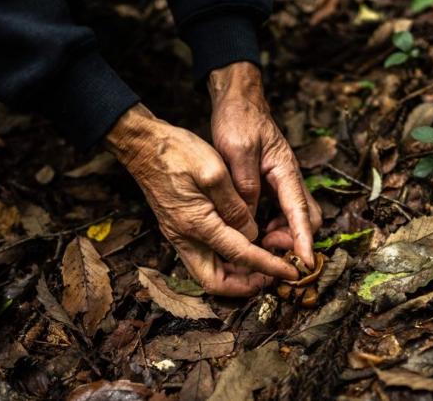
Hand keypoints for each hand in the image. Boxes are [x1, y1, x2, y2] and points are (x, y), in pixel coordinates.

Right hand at [106, 104, 298, 295]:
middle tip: (270, 275)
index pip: (241, 255)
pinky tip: (239, 245)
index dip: (269, 266)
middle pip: (216, 282)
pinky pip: (202, 257)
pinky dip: (223, 260)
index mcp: (197, 224)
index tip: (291, 272)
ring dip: (234, 274)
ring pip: (208, 272)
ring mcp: (179, 235)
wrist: (142, 146)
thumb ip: (234, 206)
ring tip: (260, 263)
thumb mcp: (213, 171)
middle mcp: (185, 237)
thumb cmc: (177, 152)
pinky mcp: (177, 229)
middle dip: (245, 285)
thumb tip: (251, 233)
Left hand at [208, 62, 321, 267]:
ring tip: (258, 243)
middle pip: (307, 218)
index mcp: (286, 170)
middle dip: (294, 240)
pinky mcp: (273, 183)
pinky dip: (273, 224)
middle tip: (267, 249)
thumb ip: (245, 185)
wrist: (239, 100)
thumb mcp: (237, 151)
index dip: (304, 240)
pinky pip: (281, 210)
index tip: (305, 264)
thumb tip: (249, 221)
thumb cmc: (240, 120)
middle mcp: (290, 179)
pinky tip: (254, 229)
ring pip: (295, 217)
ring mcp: (283, 182)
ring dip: (283, 234)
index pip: (301, 212)